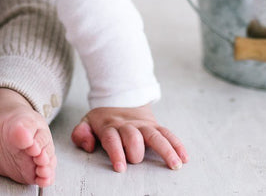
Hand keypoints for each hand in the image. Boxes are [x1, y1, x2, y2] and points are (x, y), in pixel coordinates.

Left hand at [70, 104, 187, 172]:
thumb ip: (81, 134)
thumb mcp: (86, 123)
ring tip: (175, 165)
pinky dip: (177, 145)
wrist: (120, 99)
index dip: (116, 153)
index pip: (112, 139)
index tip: (120, 168)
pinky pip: (168, 134)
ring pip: (156, 135)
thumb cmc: (102, 120)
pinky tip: (184, 158)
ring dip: (166, 150)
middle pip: (134, 137)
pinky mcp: (155, 125)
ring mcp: (143, 125)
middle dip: (136, 152)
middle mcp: (128, 125)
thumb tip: (89, 145)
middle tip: (136, 162)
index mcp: (109, 126)